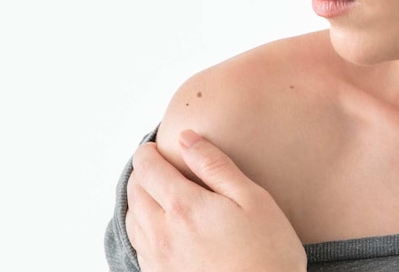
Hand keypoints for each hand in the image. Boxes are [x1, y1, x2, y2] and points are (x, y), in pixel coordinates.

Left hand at [125, 129, 306, 271]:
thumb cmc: (267, 255)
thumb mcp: (252, 200)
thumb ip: (215, 166)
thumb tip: (187, 139)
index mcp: (182, 207)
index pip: (146, 168)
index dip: (148, 152)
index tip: (157, 148)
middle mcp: (161, 233)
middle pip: (134, 191)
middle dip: (142, 173)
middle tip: (158, 167)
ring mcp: (158, 260)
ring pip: (132, 219)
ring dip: (139, 200)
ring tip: (157, 194)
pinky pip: (139, 246)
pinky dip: (142, 228)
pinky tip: (161, 228)